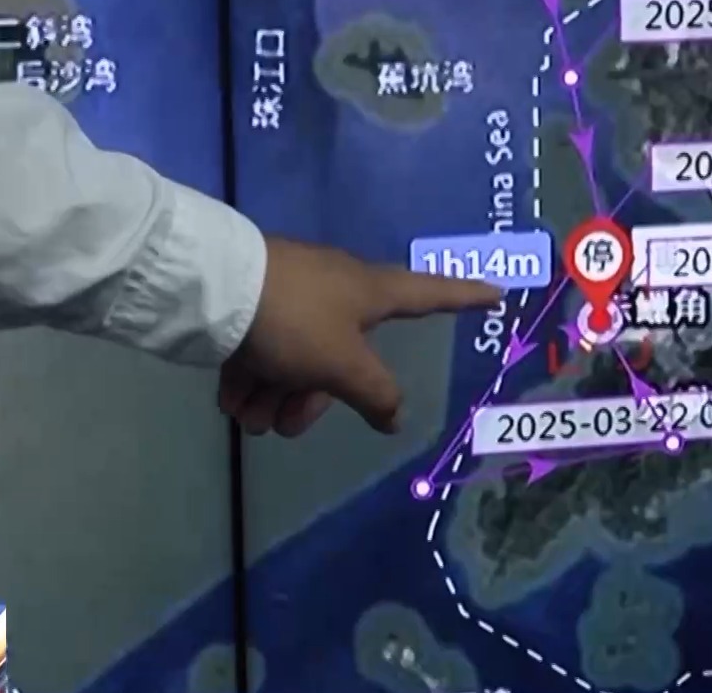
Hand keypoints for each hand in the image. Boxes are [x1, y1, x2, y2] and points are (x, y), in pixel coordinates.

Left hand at [220, 236, 500, 435]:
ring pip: (297, 361)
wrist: (214, 288)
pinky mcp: (254, 304)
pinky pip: (264, 351)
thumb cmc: (294, 321)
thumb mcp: (342, 365)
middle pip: (342, 358)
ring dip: (274, 397)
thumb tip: (395, 416)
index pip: (431, 294)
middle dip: (311, 399)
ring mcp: (293, 296)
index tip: (497, 292)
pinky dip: (250, 379)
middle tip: (285, 424)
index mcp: (371, 292)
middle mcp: (337, 291)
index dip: (465, 297)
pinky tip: (230, 399)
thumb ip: (375, 393)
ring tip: (247, 416)